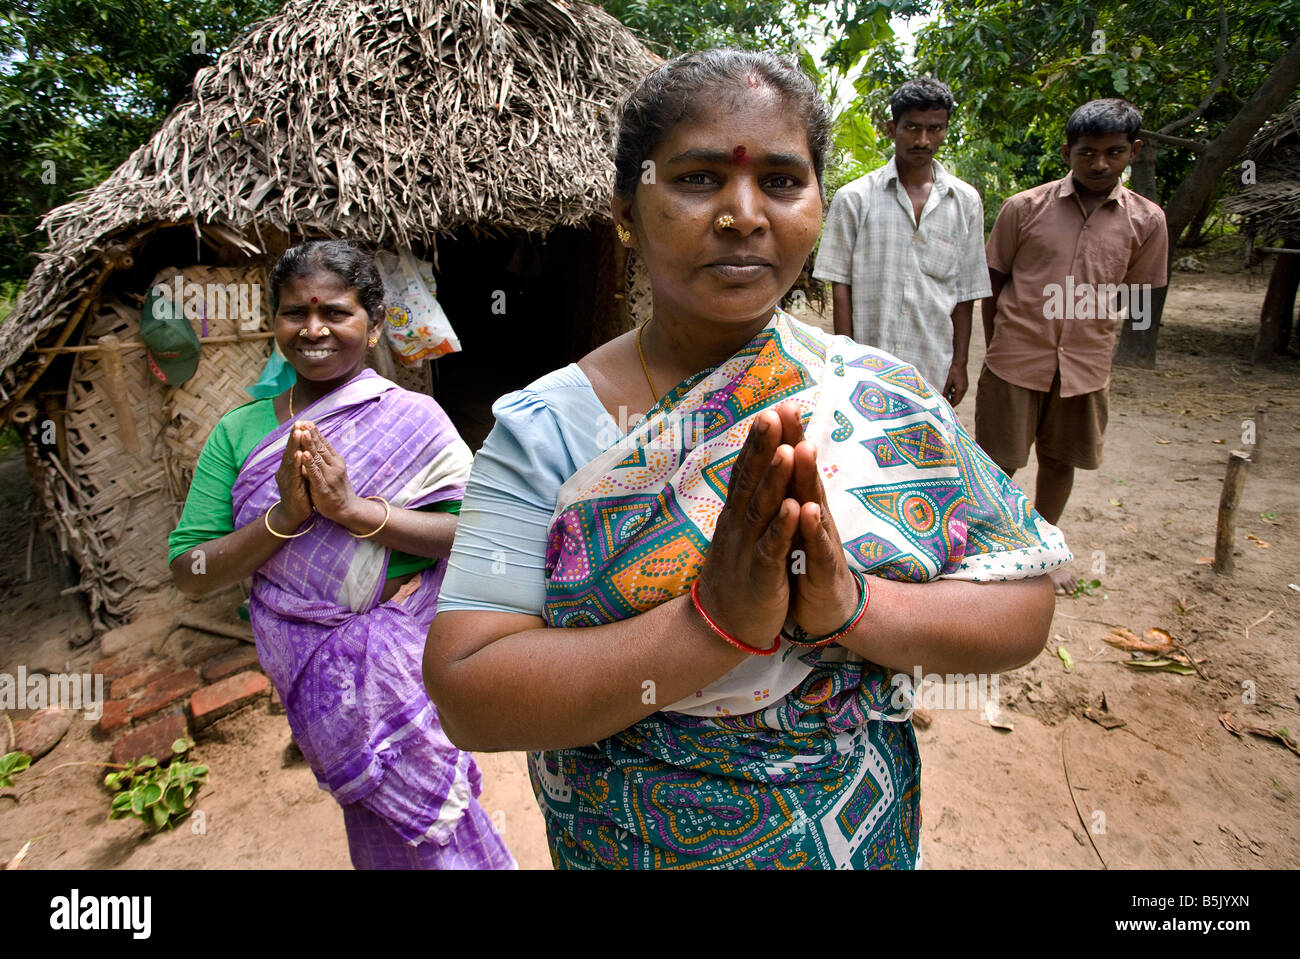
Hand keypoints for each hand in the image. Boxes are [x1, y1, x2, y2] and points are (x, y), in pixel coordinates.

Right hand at [273, 425, 313, 529]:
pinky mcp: (291, 488)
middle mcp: (285, 471)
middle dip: (294, 436)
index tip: (301, 422)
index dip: (296, 436)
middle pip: (290, 450)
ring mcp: (287, 479)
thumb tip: (307, 449)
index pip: (293, 449)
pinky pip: (295, 474)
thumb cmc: (300, 494)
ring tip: (299, 433)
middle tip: (298, 422)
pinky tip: (300, 454)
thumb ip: (303, 464)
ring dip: (295, 445)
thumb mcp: (301, 476)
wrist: (293, 515)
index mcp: (289, 467)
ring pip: (291, 459)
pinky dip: (297, 463)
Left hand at [295, 421, 359, 523]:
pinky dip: (309, 463)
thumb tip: (315, 446)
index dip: (314, 432)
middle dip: (310, 434)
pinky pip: (315, 473)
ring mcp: (329, 476)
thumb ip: (324, 459)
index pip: (323, 443)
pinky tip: (304, 455)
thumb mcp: (332, 470)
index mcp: (335, 460)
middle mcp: (334, 465)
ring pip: (316, 457)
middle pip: (320, 447)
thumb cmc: (336, 489)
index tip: (306, 421)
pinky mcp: (323, 486)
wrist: (346, 509)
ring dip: (308, 444)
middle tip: (302, 422)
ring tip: (302, 433)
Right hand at [693, 408, 800, 648]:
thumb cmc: (739, 576)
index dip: (758, 442)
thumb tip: (752, 469)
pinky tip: (793, 507)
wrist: (722, 628)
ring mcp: (747, 550)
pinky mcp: (761, 576)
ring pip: (761, 509)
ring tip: (786, 449)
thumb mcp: (740, 534)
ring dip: (774, 479)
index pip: (746, 471)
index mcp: (737, 516)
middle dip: (763, 448)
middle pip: (751, 480)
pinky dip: (782, 527)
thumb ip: (748, 502)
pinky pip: (772, 548)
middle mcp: (738, 527)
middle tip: (773, 413)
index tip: (771, 410)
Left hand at [785, 412, 859, 637]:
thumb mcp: (791, 524)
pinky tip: (807, 511)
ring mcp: (821, 540)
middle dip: (797, 442)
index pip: (791, 467)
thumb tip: (776, 461)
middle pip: (805, 474)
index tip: (775, 404)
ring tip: (804, 448)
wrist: (827, 610)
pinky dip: (811, 530)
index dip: (784, 437)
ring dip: (808, 477)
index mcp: (799, 505)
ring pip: (814, 504)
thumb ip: (786, 493)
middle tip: (790, 408)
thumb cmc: (805, 562)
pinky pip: (817, 546)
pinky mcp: (824, 569)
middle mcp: (813, 515)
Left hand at [942, 362, 967, 406]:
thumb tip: (943, 397)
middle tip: (946, 404)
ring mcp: (965, 387)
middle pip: (958, 399)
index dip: (951, 405)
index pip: (956, 401)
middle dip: (952, 402)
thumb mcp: (948, 382)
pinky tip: (950, 392)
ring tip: (946, 398)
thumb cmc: (953, 372)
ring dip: (954, 398)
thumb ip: (946, 390)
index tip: (946, 407)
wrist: (960, 364)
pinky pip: (960, 392)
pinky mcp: (965, 384)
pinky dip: (955, 394)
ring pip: (959, 396)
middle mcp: (964, 389)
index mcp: (960, 389)